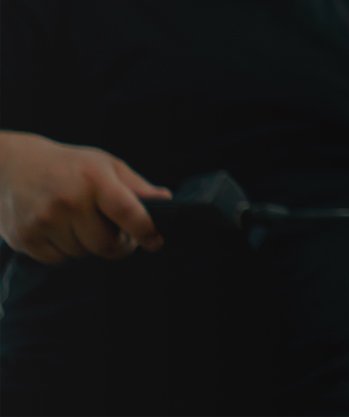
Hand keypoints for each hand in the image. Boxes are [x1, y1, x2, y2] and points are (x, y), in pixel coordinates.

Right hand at [0, 130, 170, 263]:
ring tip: (78, 222)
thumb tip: (166, 201)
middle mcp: (68, 200)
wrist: (10, 165)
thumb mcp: (105, 166)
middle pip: (107, 245)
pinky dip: (64, 251)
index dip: (146, 232)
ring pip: (82, 254)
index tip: (155, 242)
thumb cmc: (68, 166)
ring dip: (87, 246)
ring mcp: (43, 220)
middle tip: (113, 231)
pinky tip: (58, 229)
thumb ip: (136, 187)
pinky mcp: (24, 237)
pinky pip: (58, 260)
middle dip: (117, 244)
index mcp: (94, 179)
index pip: (128, 212)